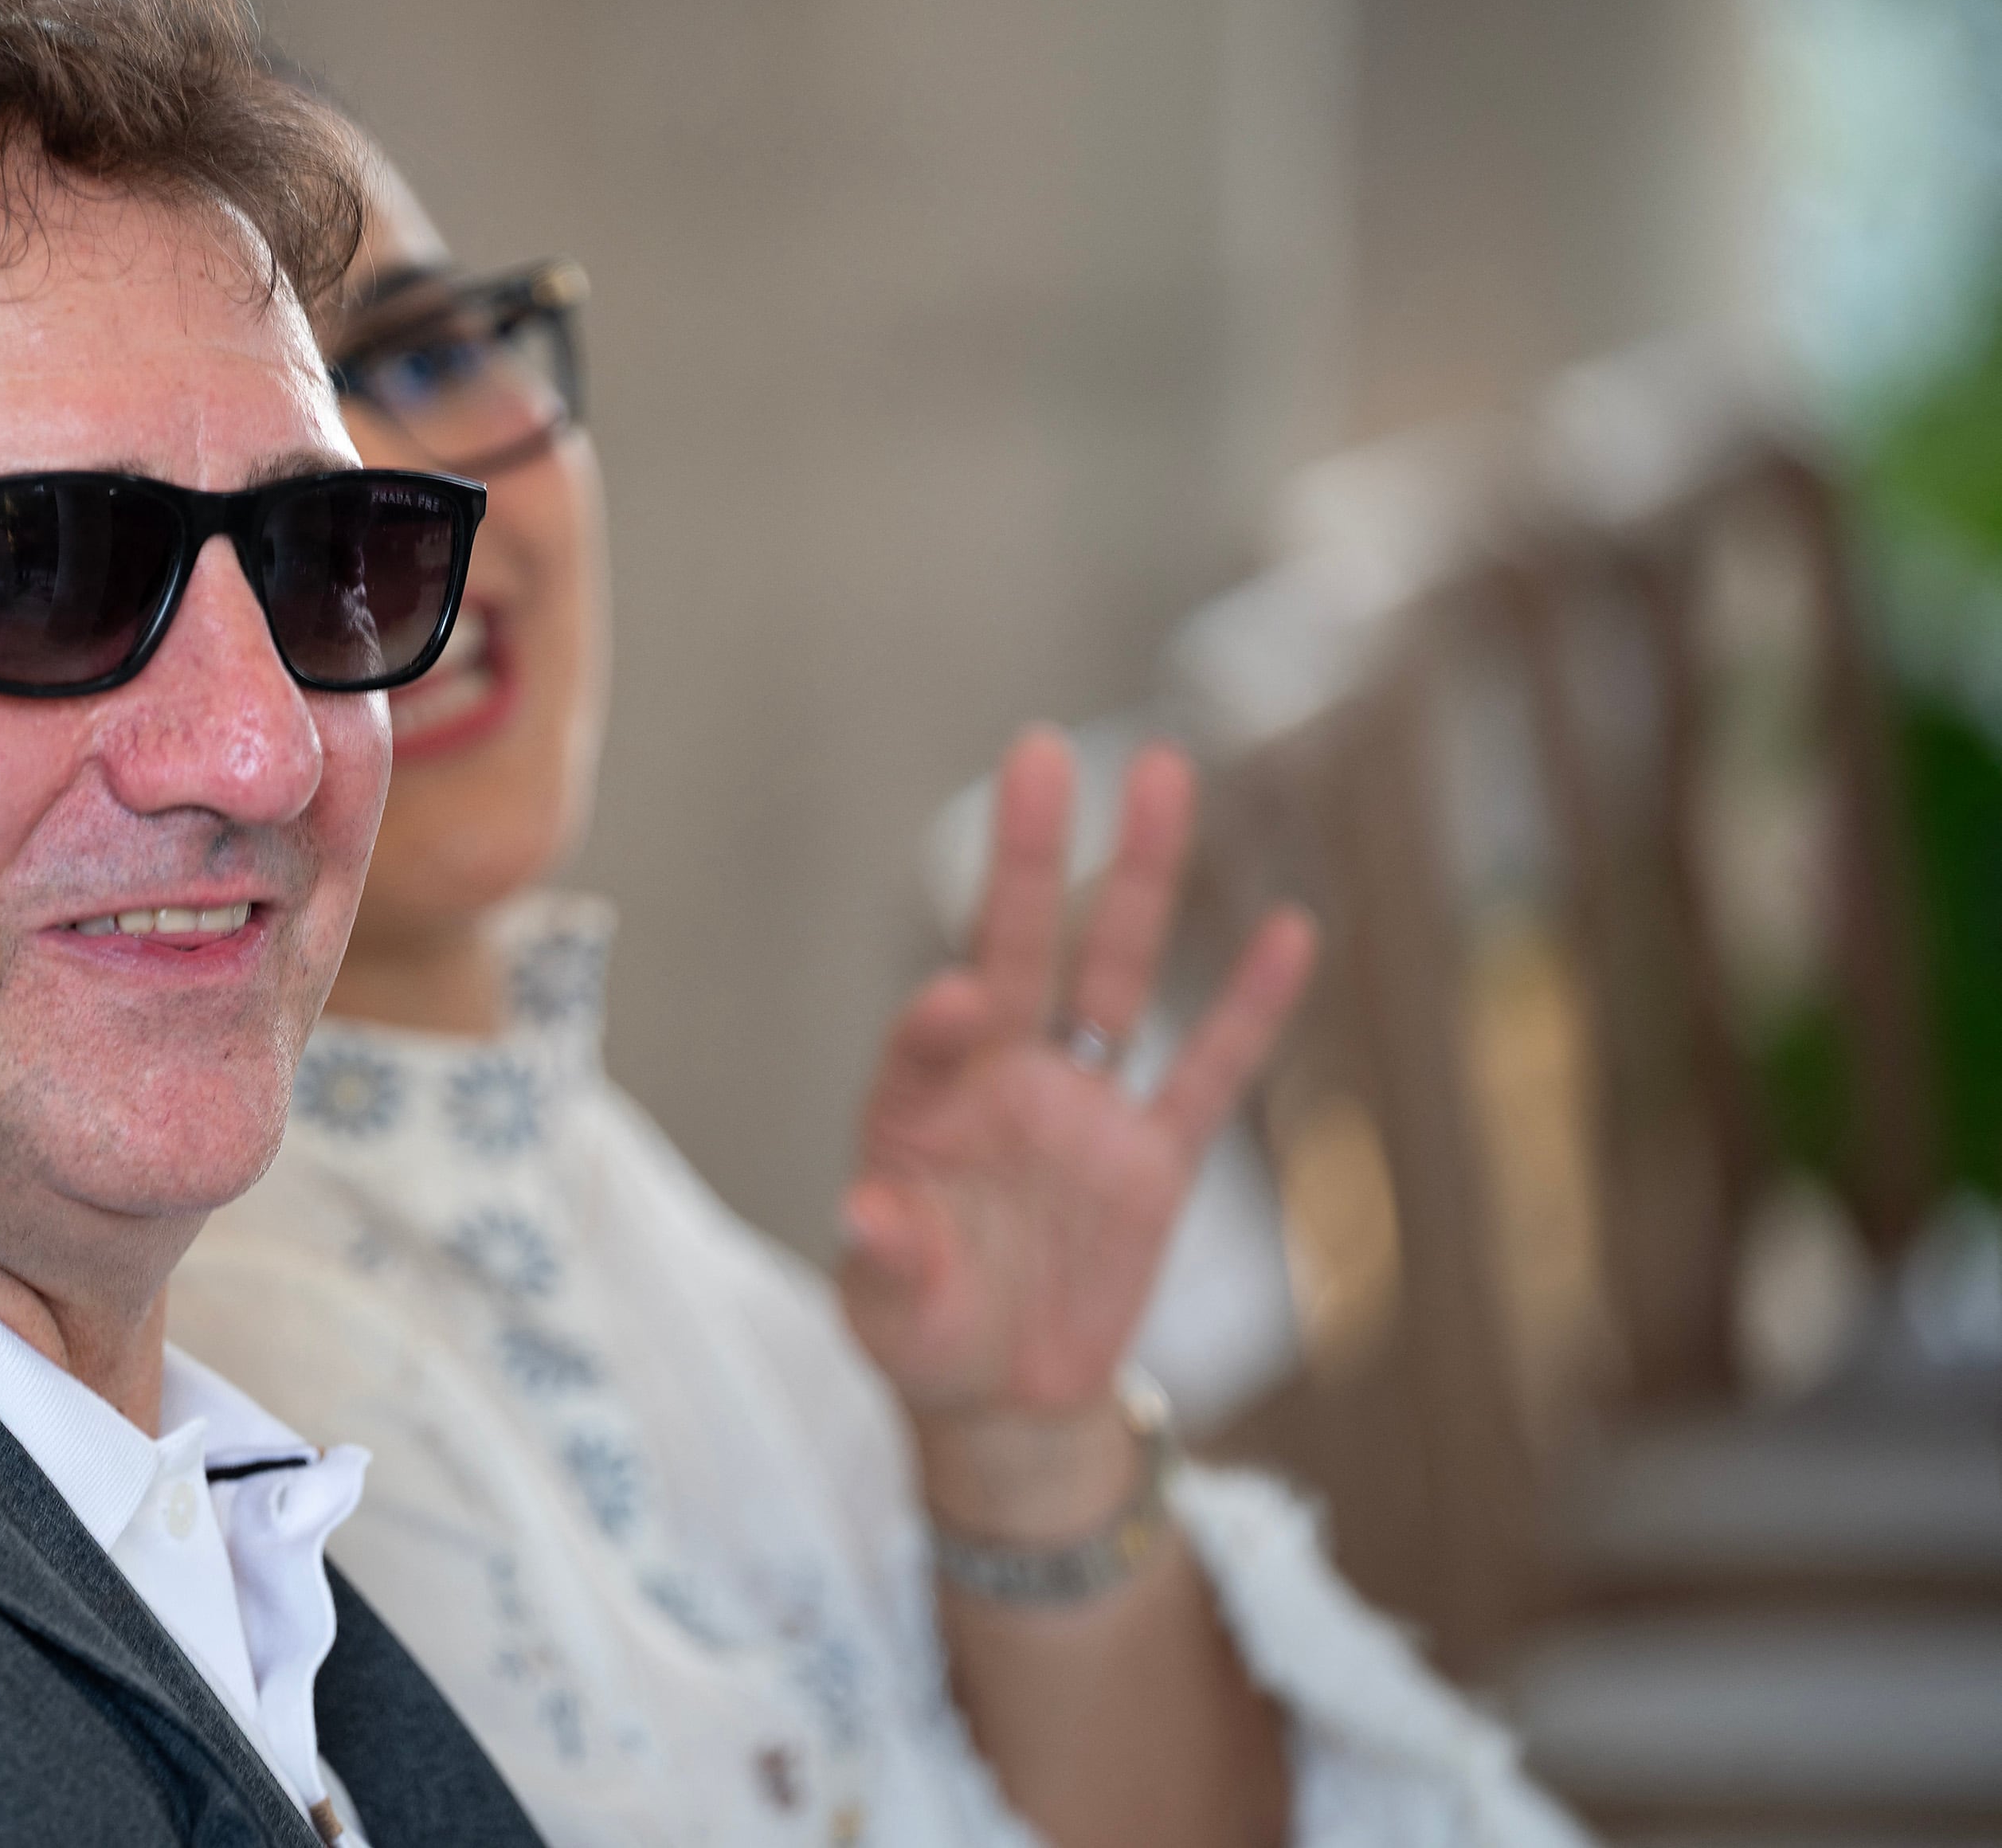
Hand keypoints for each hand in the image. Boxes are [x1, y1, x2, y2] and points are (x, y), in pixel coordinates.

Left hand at [839, 728, 1313, 1481]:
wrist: (1005, 1398)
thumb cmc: (926, 1337)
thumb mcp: (892, 1317)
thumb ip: (888, 1263)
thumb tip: (861, 1213)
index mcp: (918, 1109)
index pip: (927, 1038)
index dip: (940, 1016)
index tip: (962, 1001)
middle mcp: (1000, 1084)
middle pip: (1018, 951)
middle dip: (1029, 858)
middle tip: (1037, 752)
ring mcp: (1082, 1111)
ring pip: (1115, 977)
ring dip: (1137, 880)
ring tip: (1160, 772)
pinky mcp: (1153, 1160)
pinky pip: (1209, 1071)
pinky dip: (1249, 1006)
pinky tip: (1290, 931)